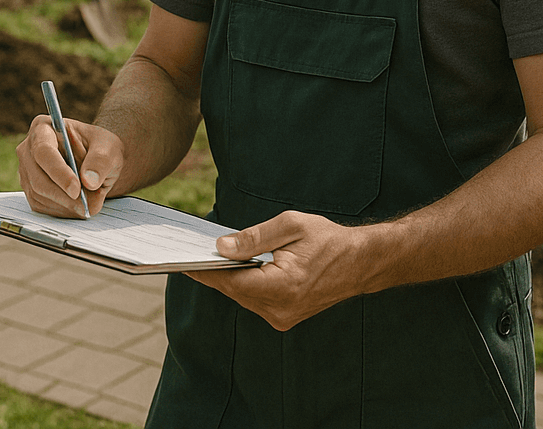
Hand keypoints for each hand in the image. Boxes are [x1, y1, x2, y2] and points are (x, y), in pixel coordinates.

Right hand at [16, 114, 123, 218]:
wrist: (98, 161)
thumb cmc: (100, 148)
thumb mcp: (108, 148)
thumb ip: (100, 161)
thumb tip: (88, 182)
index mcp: (44, 128)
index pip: (44, 151)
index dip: (58, 172)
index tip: (76, 189)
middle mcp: (29, 149)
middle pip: (38, 178)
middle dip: (63, 196)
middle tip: (87, 206)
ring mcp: (27, 171)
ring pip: (39, 195)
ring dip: (65, 205)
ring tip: (89, 205)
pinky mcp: (30, 190)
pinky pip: (41, 206)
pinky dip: (62, 211)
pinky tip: (78, 208)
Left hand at [186, 210, 369, 330]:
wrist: (359, 262)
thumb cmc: (327, 240)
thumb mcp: (290, 226)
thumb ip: (253, 237)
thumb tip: (221, 247)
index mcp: (282, 286)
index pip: (231, 281)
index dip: (205, 270)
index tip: (182, 261)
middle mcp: (280, 309)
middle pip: (233, 290)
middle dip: (212, 271)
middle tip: (189, 254)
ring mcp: (282, 317)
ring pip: (242, 296)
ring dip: (227, 278)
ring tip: (207, 258)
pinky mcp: (284, 317)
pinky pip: (253, 300)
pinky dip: (242, 284)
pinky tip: (233, 267)